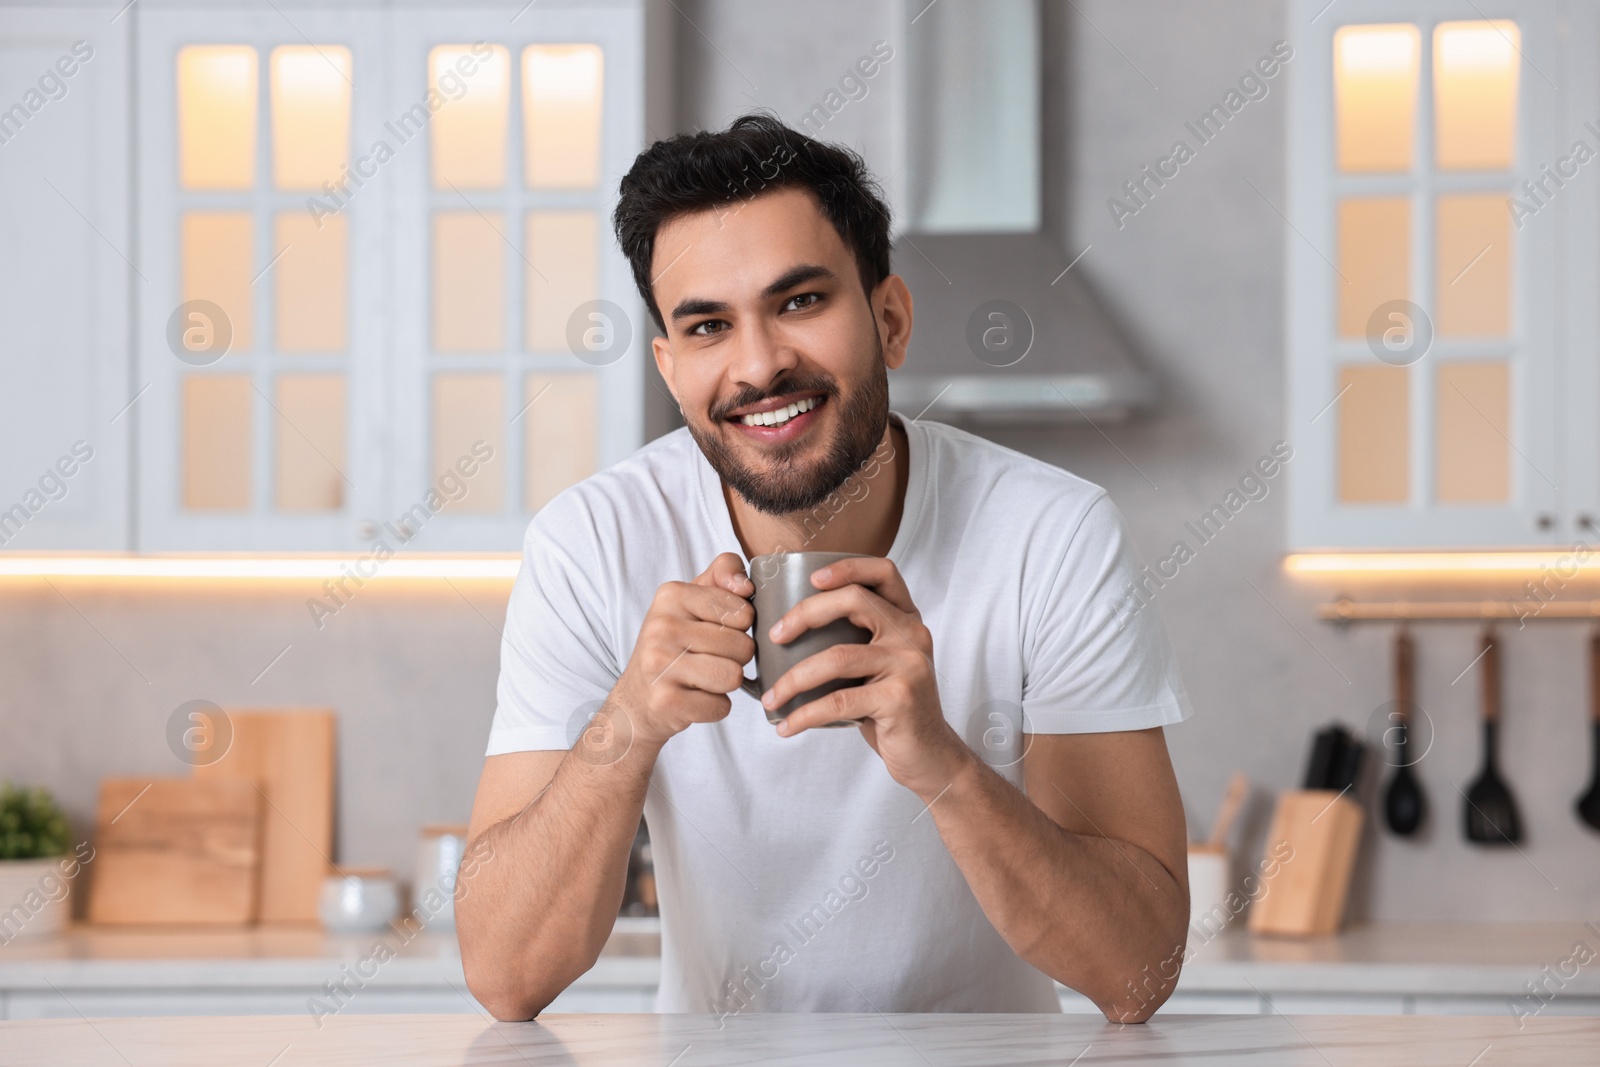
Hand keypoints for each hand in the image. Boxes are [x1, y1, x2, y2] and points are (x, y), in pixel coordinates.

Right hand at [614, 552, 755, 749]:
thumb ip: (723, 574)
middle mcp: (661, 626)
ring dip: (726, 683)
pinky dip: (714, 707)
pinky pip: (720, 706)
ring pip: (734, 676)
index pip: (743, 612)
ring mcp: (660, 664)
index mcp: (671, 595)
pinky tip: (693, 698)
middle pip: (742, 646)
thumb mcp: (693, 600)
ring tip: (702, 677)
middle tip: (707, 659)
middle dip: (734, 659)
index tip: (714, 631)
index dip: (740, 628)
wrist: (636, 697)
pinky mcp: (665, 700)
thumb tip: (745, 585)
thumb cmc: (674, 644)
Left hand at [761, 556, 971, 797]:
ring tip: (771, 697)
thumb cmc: (891, 708)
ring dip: (794, 679)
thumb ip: (854, 641)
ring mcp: (909, 665)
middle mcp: (912, 635)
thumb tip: (788, 631)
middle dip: (805, 614)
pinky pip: (839, 701)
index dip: (848, 567)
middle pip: (854, 601)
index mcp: (907, 619)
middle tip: (775, 636)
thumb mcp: (879, 665)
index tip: (812, 578)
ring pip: (838, 657)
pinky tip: (787, 726)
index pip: (884, 572)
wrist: (928, 755)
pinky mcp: (900, 698)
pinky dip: (805, 714)